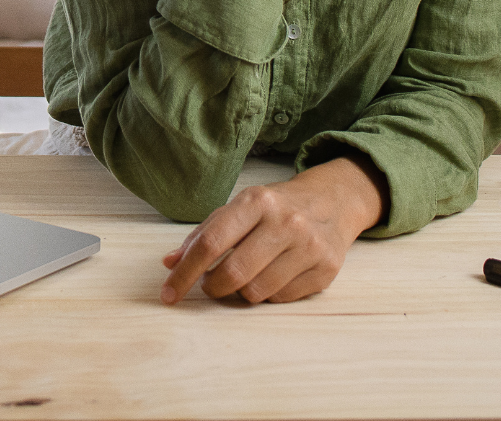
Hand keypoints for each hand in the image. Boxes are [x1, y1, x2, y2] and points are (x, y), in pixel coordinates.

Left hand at [159, 157, 385, 304]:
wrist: (332, 201)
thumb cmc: (275, 207)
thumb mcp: (239, 207)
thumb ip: (203, 234)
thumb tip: (169, 263)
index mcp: (257, 200)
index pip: (212, 243)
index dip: (185, 272)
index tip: (168, 293)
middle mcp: (286, 221)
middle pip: (233, 273)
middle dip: (213, 287)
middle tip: (211, 284)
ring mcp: (309, 246)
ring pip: (257, 292)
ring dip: (241, 292)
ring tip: (245, 276)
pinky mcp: (325, 269)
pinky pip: (281, 299)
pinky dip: (268, 294)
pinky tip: (272, 276)